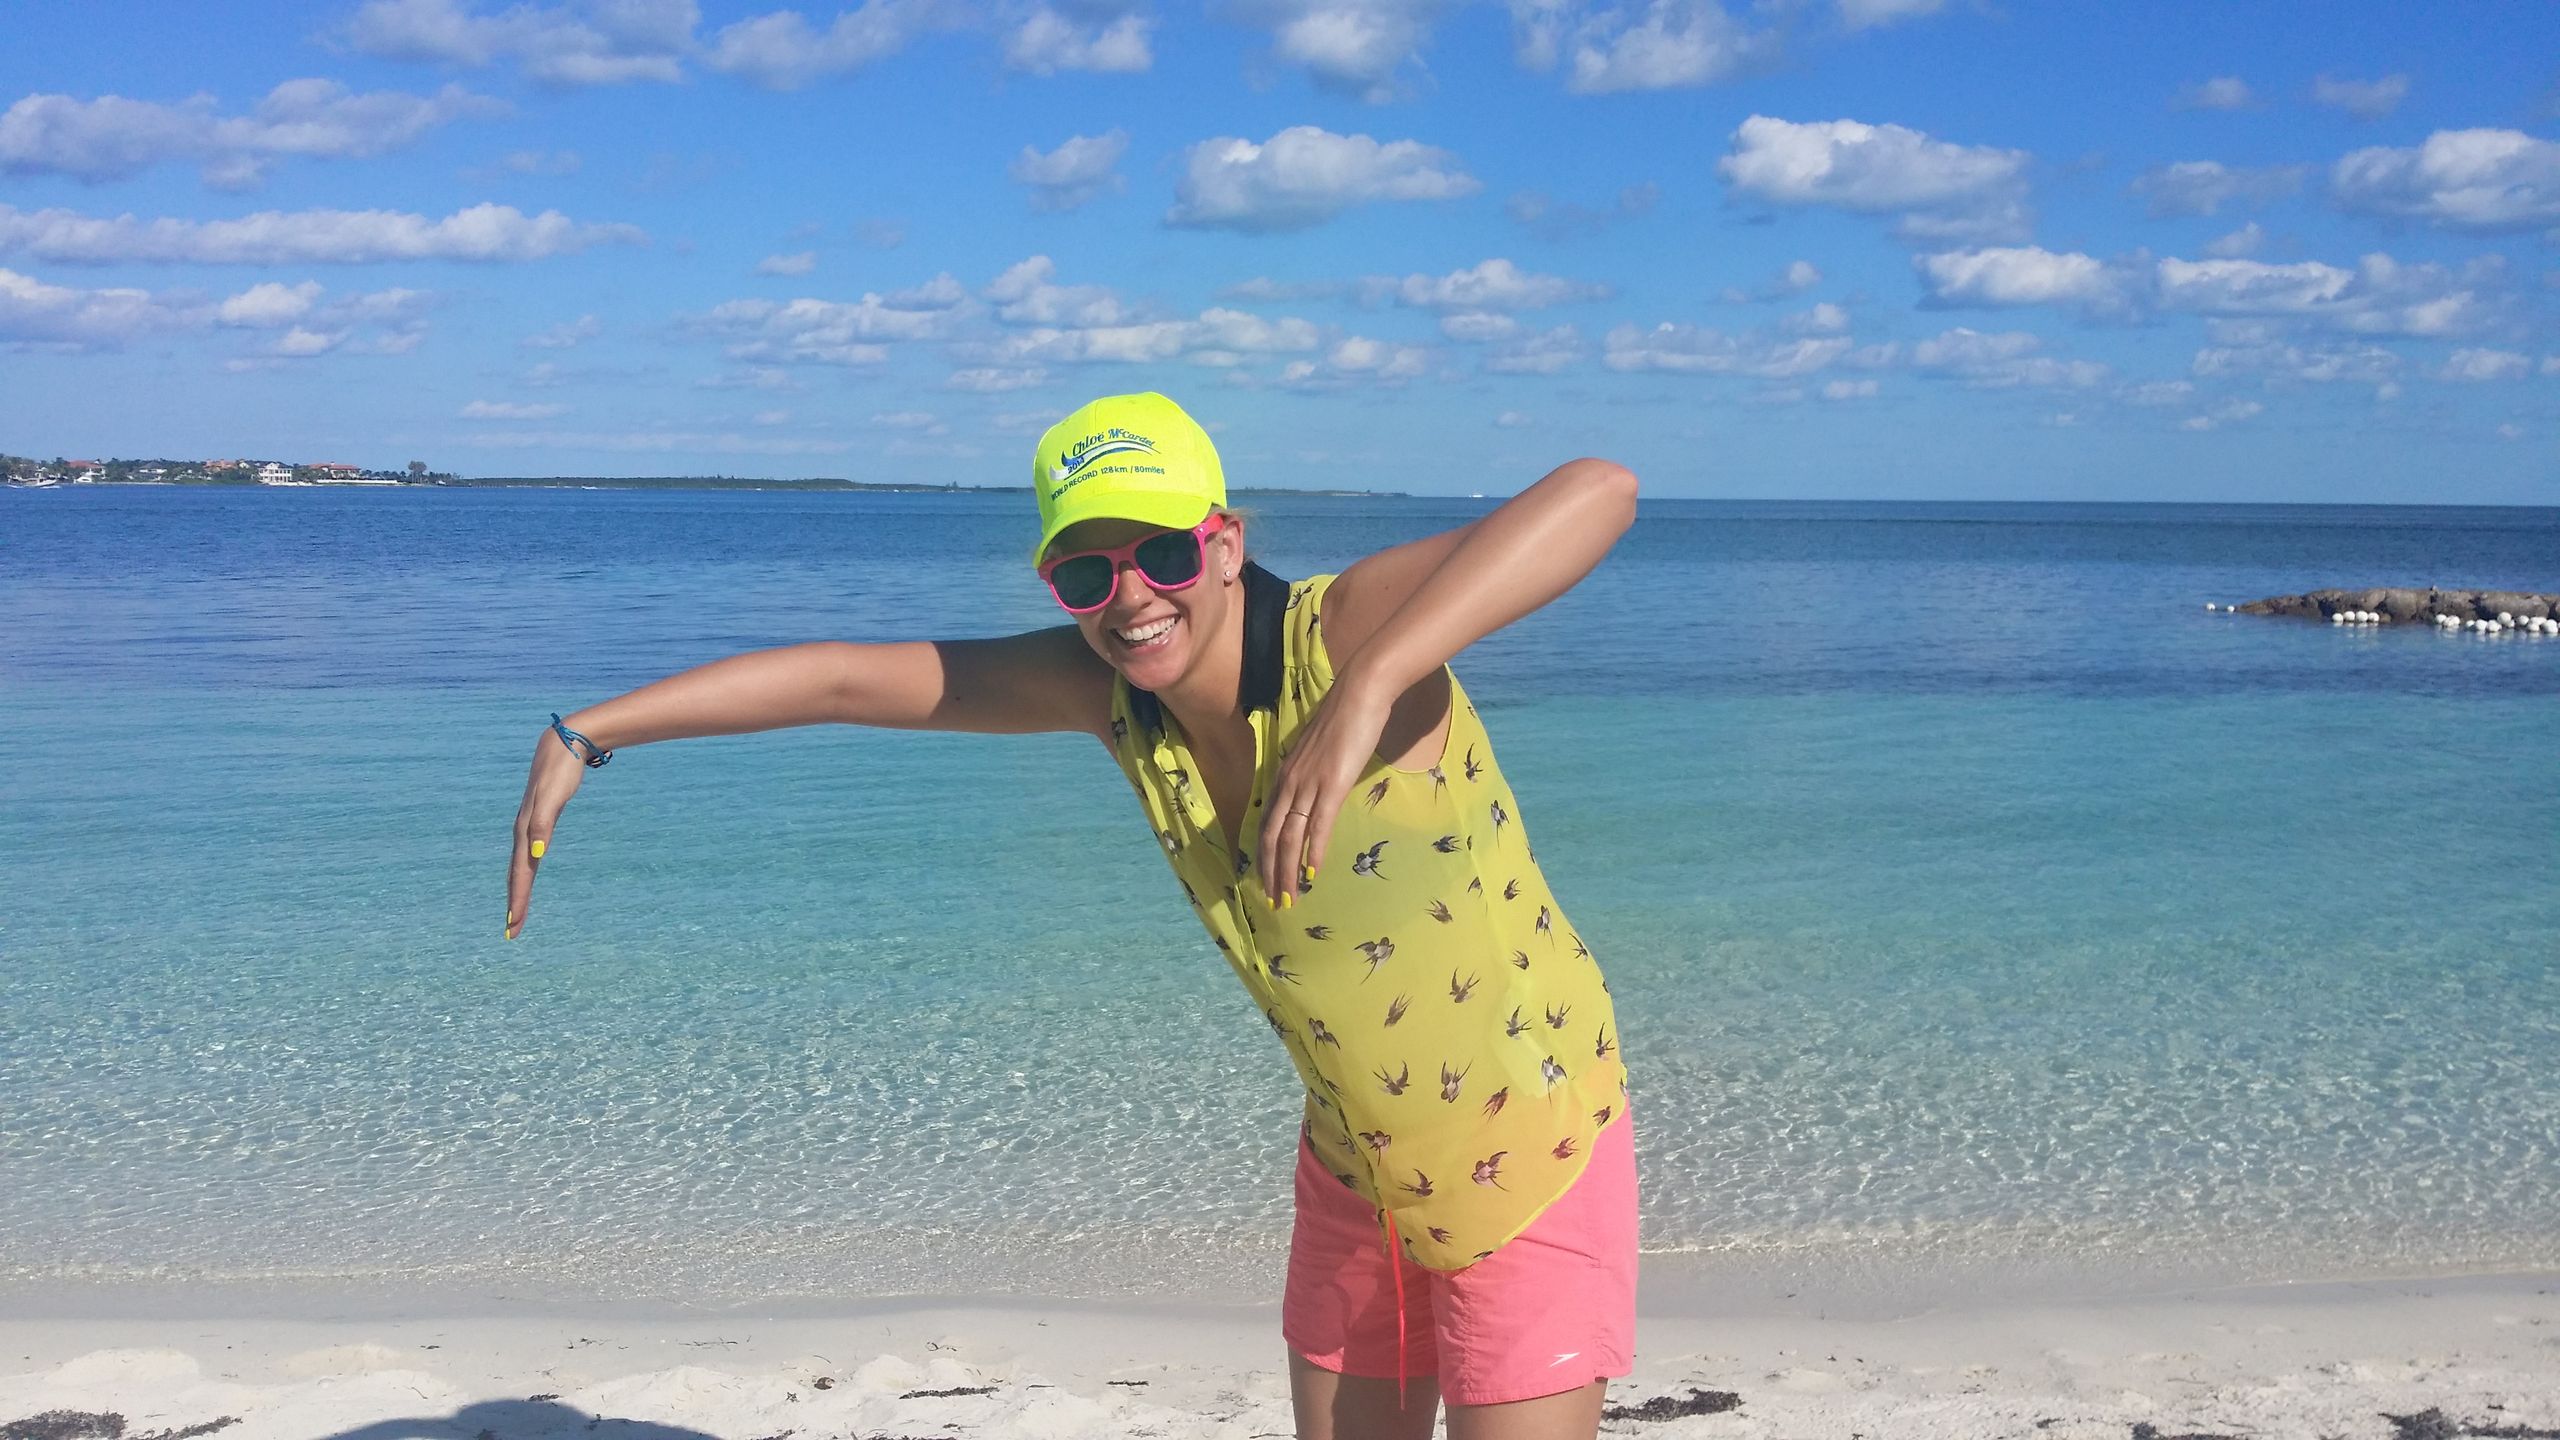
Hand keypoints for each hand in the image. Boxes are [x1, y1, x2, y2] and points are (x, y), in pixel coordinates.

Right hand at [506, 727, 591, 937]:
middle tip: (513, 930)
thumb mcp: (553, 796)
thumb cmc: (561, 770)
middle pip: (518, 873)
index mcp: (526, 829)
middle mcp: (524, 830)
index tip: (513, 925)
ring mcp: (531, 824)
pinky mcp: (540, 818)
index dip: (517, 900)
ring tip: (516, 910)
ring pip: (522, 863)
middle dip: (515, 902)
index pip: (521, 873)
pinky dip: (528, 867)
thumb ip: (543, 824)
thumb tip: (537, 854)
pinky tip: (531, 868)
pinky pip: (530, 850)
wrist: (565, 743)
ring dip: (519, 888)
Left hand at [1256, 672, 1394, 906]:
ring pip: (1290, 837)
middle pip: (1272, 837)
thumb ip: (1313, 774)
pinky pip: (1318, 825)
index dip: (1263, 854)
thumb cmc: (1344, 719)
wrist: (1359, 694)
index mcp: (1285, 775)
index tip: (1265, 878)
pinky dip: (1313, 851)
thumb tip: (1316, 793)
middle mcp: (1290, 782)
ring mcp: (1309, 784)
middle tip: (1273, 901)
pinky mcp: (1333, 785)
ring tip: (1289, 898)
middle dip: (1271, 872)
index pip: (1267, 823)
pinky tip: (1312, 872)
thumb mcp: (1320, 752)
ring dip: (1288, 871)